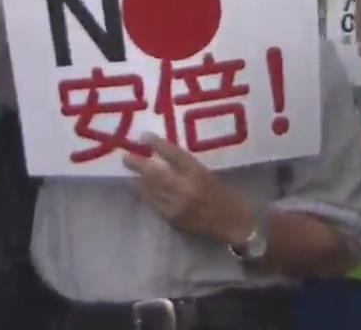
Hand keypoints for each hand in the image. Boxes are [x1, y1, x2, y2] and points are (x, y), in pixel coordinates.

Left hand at [123, 134, 254, 245]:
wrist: (234, 224)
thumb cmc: (224, 195)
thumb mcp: (208, 174)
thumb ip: (186, 166)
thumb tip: (161, 155)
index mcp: (199, 173)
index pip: (173, 155)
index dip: (157, 144)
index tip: (143, 136)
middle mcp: (186, 188)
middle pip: (155, 172)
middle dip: (138, 164)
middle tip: (126, 156)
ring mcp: (177, 205)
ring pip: (151, 189)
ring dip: (138, 178)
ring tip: (128, 169)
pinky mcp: (172, 219)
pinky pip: (153, 203)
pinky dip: (144, 193)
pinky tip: (137, 186)